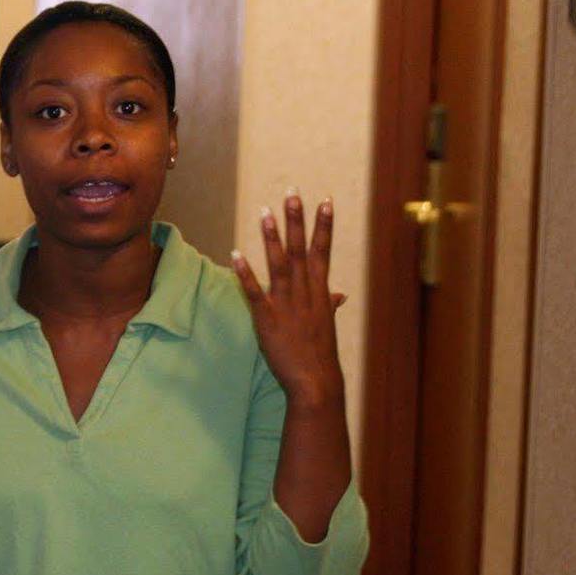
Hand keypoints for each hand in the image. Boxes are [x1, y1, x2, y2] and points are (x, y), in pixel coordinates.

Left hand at [232, 191, 347, 408]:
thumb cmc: (320, 353)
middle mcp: (305, 293)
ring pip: (279, 265)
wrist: (316, 381)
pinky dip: (246, 274)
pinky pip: (256, 292)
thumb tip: (339, 295)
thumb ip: (328, 304)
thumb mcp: (326, 324)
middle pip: (301, 250)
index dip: (324, 225)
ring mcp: (287, 305)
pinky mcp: (268, 319)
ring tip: (265, 213)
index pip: (322, 251)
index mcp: (319, 292)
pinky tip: (236, 254)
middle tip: (292, 193)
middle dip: (297, 220)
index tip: (326, 200)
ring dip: (272, 238)